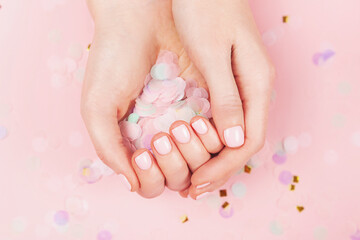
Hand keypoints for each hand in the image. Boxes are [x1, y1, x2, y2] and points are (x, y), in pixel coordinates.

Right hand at [82, 0, 209, 197]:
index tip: (145, 155)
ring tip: (179, 126)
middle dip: (173, 167)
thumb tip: (131, 184)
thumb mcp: (97, 107)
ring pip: (199, 165)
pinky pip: (215, 140)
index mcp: (135, 145)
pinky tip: (197, 120)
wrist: (141, 21)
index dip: (150, 179)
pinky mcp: (204, 107)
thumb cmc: (113, 62)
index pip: (150, 183)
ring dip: (193, 155)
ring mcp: (184, 125)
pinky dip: (210, 139)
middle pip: (177, 179)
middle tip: (163, 137)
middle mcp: (161, 138)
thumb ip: (108, 149)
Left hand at [172, 0, 274, 198]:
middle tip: (192, 188)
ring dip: (214, 157)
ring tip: (191, 176)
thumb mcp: (213, 54)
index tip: (198, 182)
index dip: (224, 166)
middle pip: (243, 141)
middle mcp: (255, 88)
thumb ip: (226, 97)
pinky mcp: (229, 79)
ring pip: (234, 132)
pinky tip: (193, 146)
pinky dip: (209, 138)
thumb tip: (235, 141)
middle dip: (219, 168)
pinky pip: (224, 118)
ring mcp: (243, 84)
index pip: (248, 140)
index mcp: (257, 84)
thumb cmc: (205, 9)